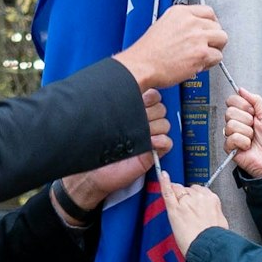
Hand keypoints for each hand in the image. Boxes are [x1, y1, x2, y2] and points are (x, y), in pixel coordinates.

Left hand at [57, 92, 165, 216]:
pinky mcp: (154, 152)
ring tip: (138, 135)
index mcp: (134, 110)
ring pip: (165, 124)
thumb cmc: (95, 146)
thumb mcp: (105, 119)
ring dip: (153, 128)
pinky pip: (168, 142)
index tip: (138, 100)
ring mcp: (150, 137)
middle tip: (133, 121)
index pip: (154, 95)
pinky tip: (148, 144)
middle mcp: (144, 122)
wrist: (93, 173)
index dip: (149, 97)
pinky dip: (161, 141)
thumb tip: (132, 88)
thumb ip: (119, 104)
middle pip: (161, 108)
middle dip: (149, 112)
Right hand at [114, 5, 226, 90]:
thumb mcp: (162, 25)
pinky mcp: (201, 53)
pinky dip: (211, 63)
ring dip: (215, 49)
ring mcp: (198, 37)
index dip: (211, 23)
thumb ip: (181, 24)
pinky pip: (218, 57)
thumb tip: (194, 30)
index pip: (208, 11)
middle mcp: (191, 22)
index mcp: (180, 12)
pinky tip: (199, 65)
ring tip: (204, 56)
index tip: (209, 30)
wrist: (142, 65)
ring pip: (222, 39)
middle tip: (206, 46)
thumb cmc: (148, 52)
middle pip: (217, 25)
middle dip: (213, 37)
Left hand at [162, 181, 228, 254]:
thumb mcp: (221, 221)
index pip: (200, 190)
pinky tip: (163, 176)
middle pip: (188, 189)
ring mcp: (185, 202)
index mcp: (211, 199)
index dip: (194, 196)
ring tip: (178, 208)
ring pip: (178, 189)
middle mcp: (199, 197)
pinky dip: (164, 183)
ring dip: (176, 195)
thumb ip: (214, 212)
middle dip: (185, 197)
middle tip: (186, 210)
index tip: (193, 201)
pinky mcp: (174, 209)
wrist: (208, 248)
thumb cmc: (215, 238)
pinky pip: (168, 192)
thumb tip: (212, 212)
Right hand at [223, 89, 261, 177]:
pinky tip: (248, 146)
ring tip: (253, 138)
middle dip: (246, 119)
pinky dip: (243, 142)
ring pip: (230, 124)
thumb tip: (241, 89)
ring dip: (247, 132)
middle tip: (254, 127)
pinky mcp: (230, 148)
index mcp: (245, 114)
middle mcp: (238, 123)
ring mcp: (233, 135)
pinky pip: (231, 138)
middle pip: (229, 111)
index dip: (242, 104)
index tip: (253, 112)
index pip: (232, 101)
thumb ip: (255, 100)